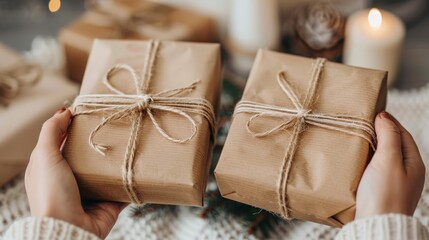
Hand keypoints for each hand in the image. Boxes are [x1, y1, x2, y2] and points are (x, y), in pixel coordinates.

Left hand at [25, 108, 125, 237]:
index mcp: (53, 168)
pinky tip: (142, 167)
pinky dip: (133, 180)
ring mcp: (92, 192)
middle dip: (102, 141)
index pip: (65, 142)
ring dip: (119, 160)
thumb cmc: (52, 193)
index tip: (92, 113)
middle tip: (116, 126)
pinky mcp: (110, 202)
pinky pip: (124, 188)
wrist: (69, 229)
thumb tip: (64, 111)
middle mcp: (72, 179)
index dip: (76, 127)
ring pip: (108, 170)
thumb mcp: (44, 157)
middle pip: (89, 154)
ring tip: (131, 143)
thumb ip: (51, 131)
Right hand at [355, 111, 424, 218]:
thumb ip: (389, 136)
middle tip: (362, 124)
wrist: (376, 226)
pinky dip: (366, 160)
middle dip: (379, 133)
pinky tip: (356, 160)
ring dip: (372, 147)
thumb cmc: (384, 195)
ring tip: (357, 140)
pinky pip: (375, 168)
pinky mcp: (381, 190)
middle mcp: (406, 172)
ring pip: (383, 156)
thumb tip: (384, 116)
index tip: (373, 112)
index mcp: (414, 163)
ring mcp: (394, 182)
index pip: (402, 134)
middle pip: (393, 144)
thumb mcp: (388, 160)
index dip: (389, 121)